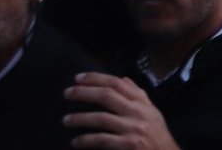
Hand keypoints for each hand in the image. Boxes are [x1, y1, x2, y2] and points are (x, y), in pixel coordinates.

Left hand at [62, 72, 178, 149]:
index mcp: (142, 101)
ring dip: (80, 118)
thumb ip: (137, 95)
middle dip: (84, 93)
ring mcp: (132, 128)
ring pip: (101, 118)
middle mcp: (137, 111)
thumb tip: (123, 79)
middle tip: (66, 93)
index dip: (96, 78)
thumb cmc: (157, 134)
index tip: (78, 77)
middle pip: (107, 96)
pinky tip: (76, 142)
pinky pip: (102, 139)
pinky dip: (86, 140)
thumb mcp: (151, 111)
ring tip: (65, 120)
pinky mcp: (127, 145)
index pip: (117, 83)